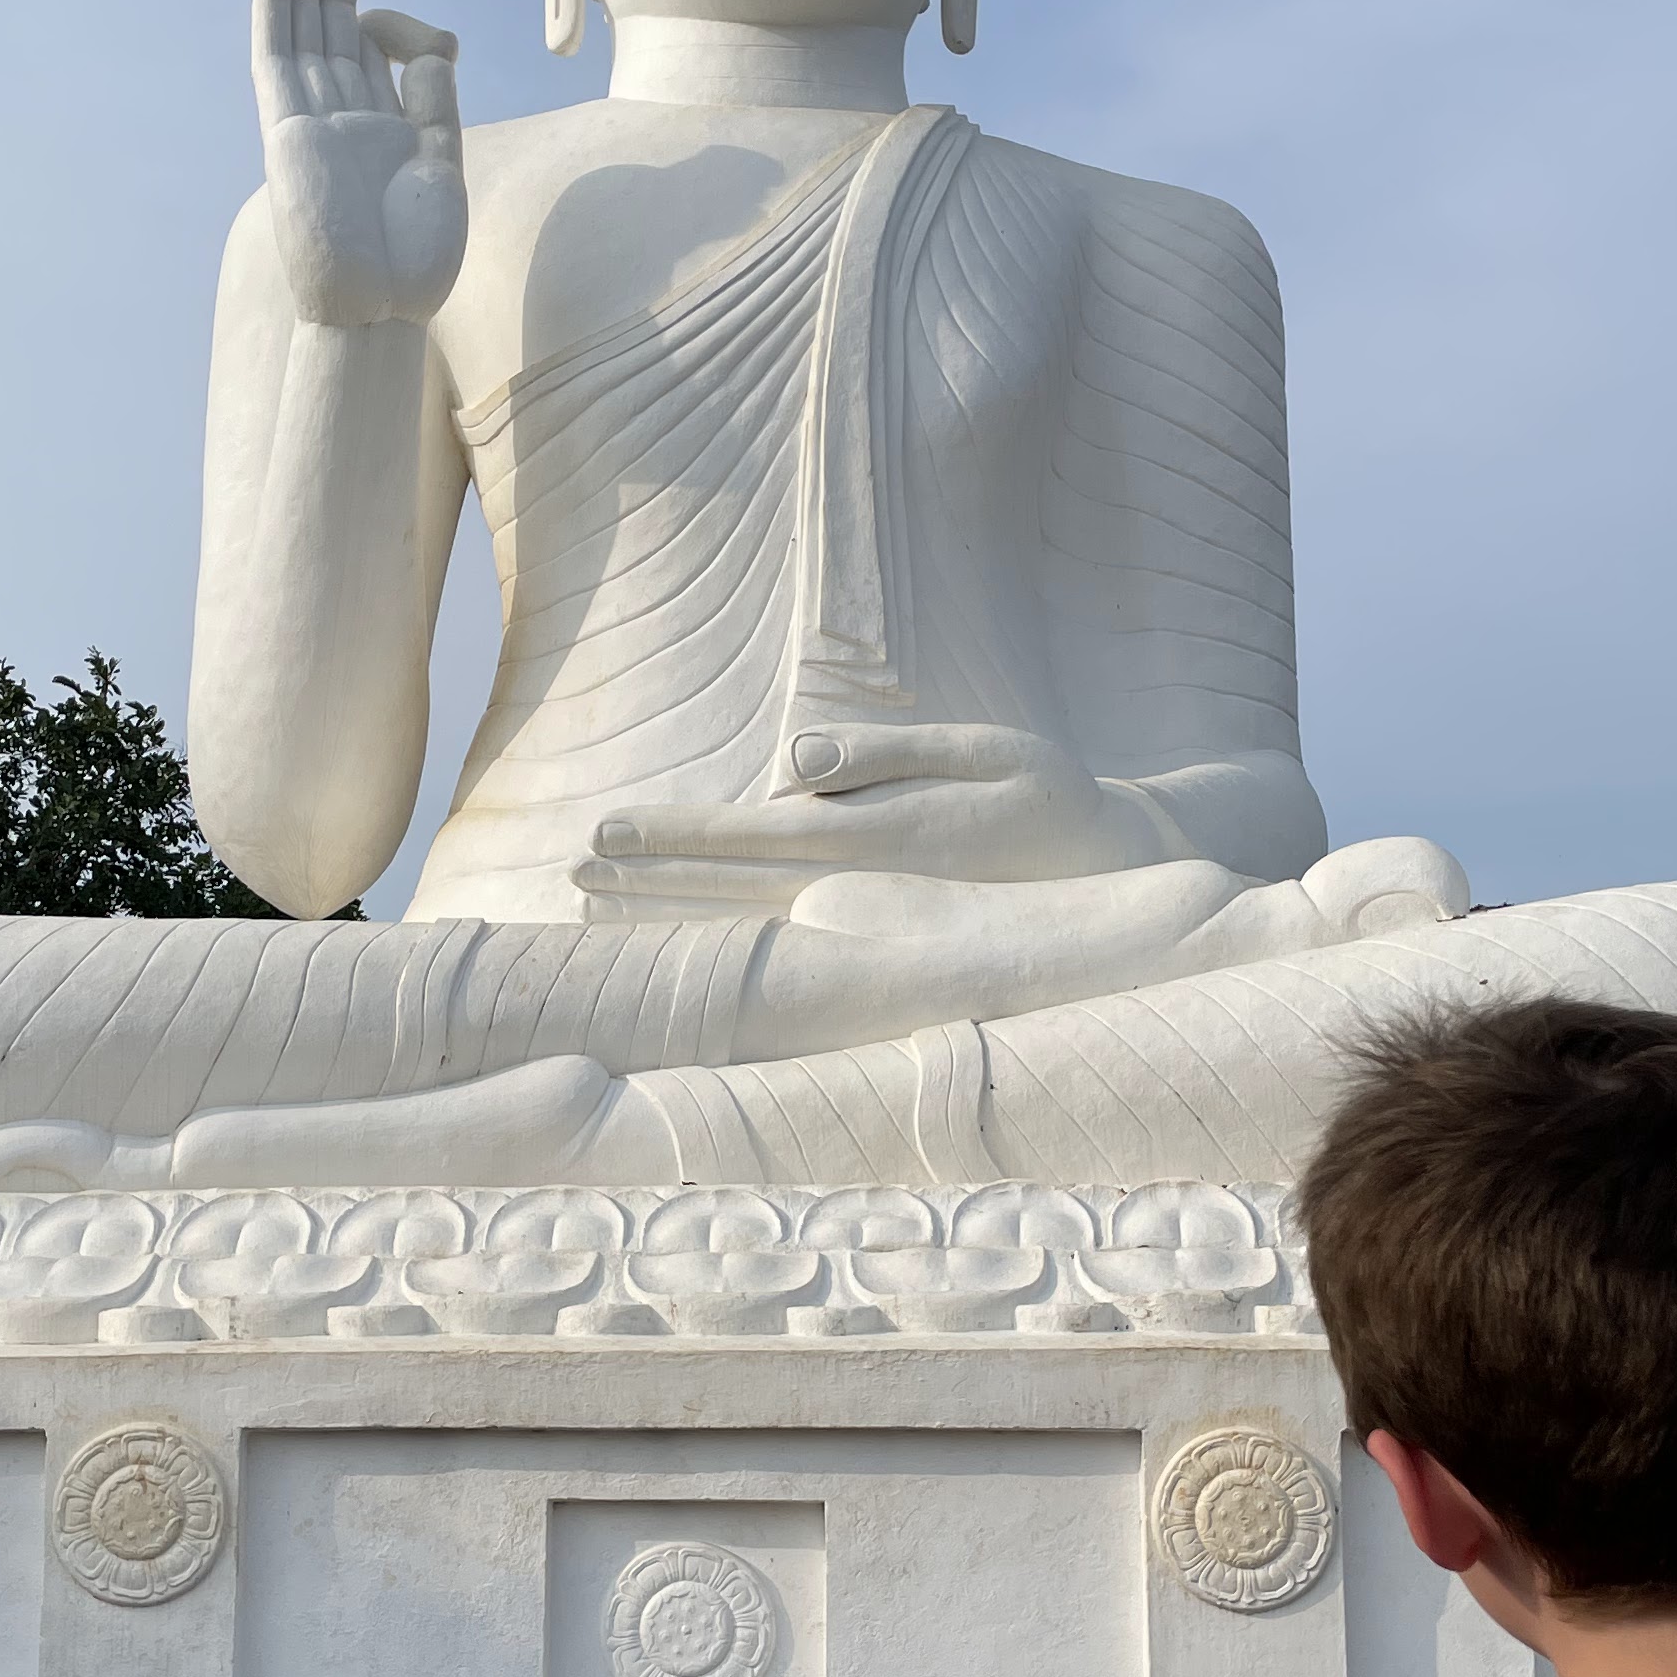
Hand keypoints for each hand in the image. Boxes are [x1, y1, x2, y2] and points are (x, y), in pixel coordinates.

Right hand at [254, 0, 466, 330]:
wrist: (380, 308)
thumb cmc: (418, 261)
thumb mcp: (443, 169)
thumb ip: (436, 107)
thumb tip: (434, 51)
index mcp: (383, 130)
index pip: (379, 54)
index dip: (399, 27)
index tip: (432, 39)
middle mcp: (342, 118)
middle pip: (332, 29)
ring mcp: (309, 119)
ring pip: (299, 29)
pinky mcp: (283, 124)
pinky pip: (275, 48)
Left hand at [572, 723, 1159, 911]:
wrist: (1107, 871)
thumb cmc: (1044, 795)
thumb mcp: (978, 750)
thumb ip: (881, 756)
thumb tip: (790, 765)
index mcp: (877, 839)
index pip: (749, 839)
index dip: (673, 838)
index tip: (605, 836)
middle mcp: (858, 891)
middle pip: (729, 886)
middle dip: (647, 879)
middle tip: (569, 872)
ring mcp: (863, 915)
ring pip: (744, 914)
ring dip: (669, 909)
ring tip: (595, 899)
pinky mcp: (871, 923)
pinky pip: (775, 926)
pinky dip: (717, 923)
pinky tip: (675, 920)